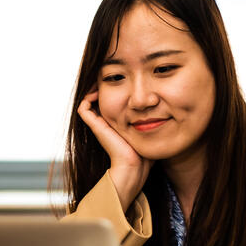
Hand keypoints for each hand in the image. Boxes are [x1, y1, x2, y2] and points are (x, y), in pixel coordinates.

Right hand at [77, 91, 153, 211]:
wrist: (134, 165)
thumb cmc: (142, 153)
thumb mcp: (147, 131)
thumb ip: (151, 121)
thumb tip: (161, 111)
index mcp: (115, 123)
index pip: (109, 102)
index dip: (111, 90)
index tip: (121, 83)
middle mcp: (105, 122)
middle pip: (97, 100)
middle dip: (102, 87)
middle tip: (109, 79)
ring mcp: (98, 124)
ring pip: (88, 101)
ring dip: (93, 90)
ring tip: (102, 83)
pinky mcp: (95, 126)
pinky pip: (83, 108)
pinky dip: (87, 98)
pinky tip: (98, 93)